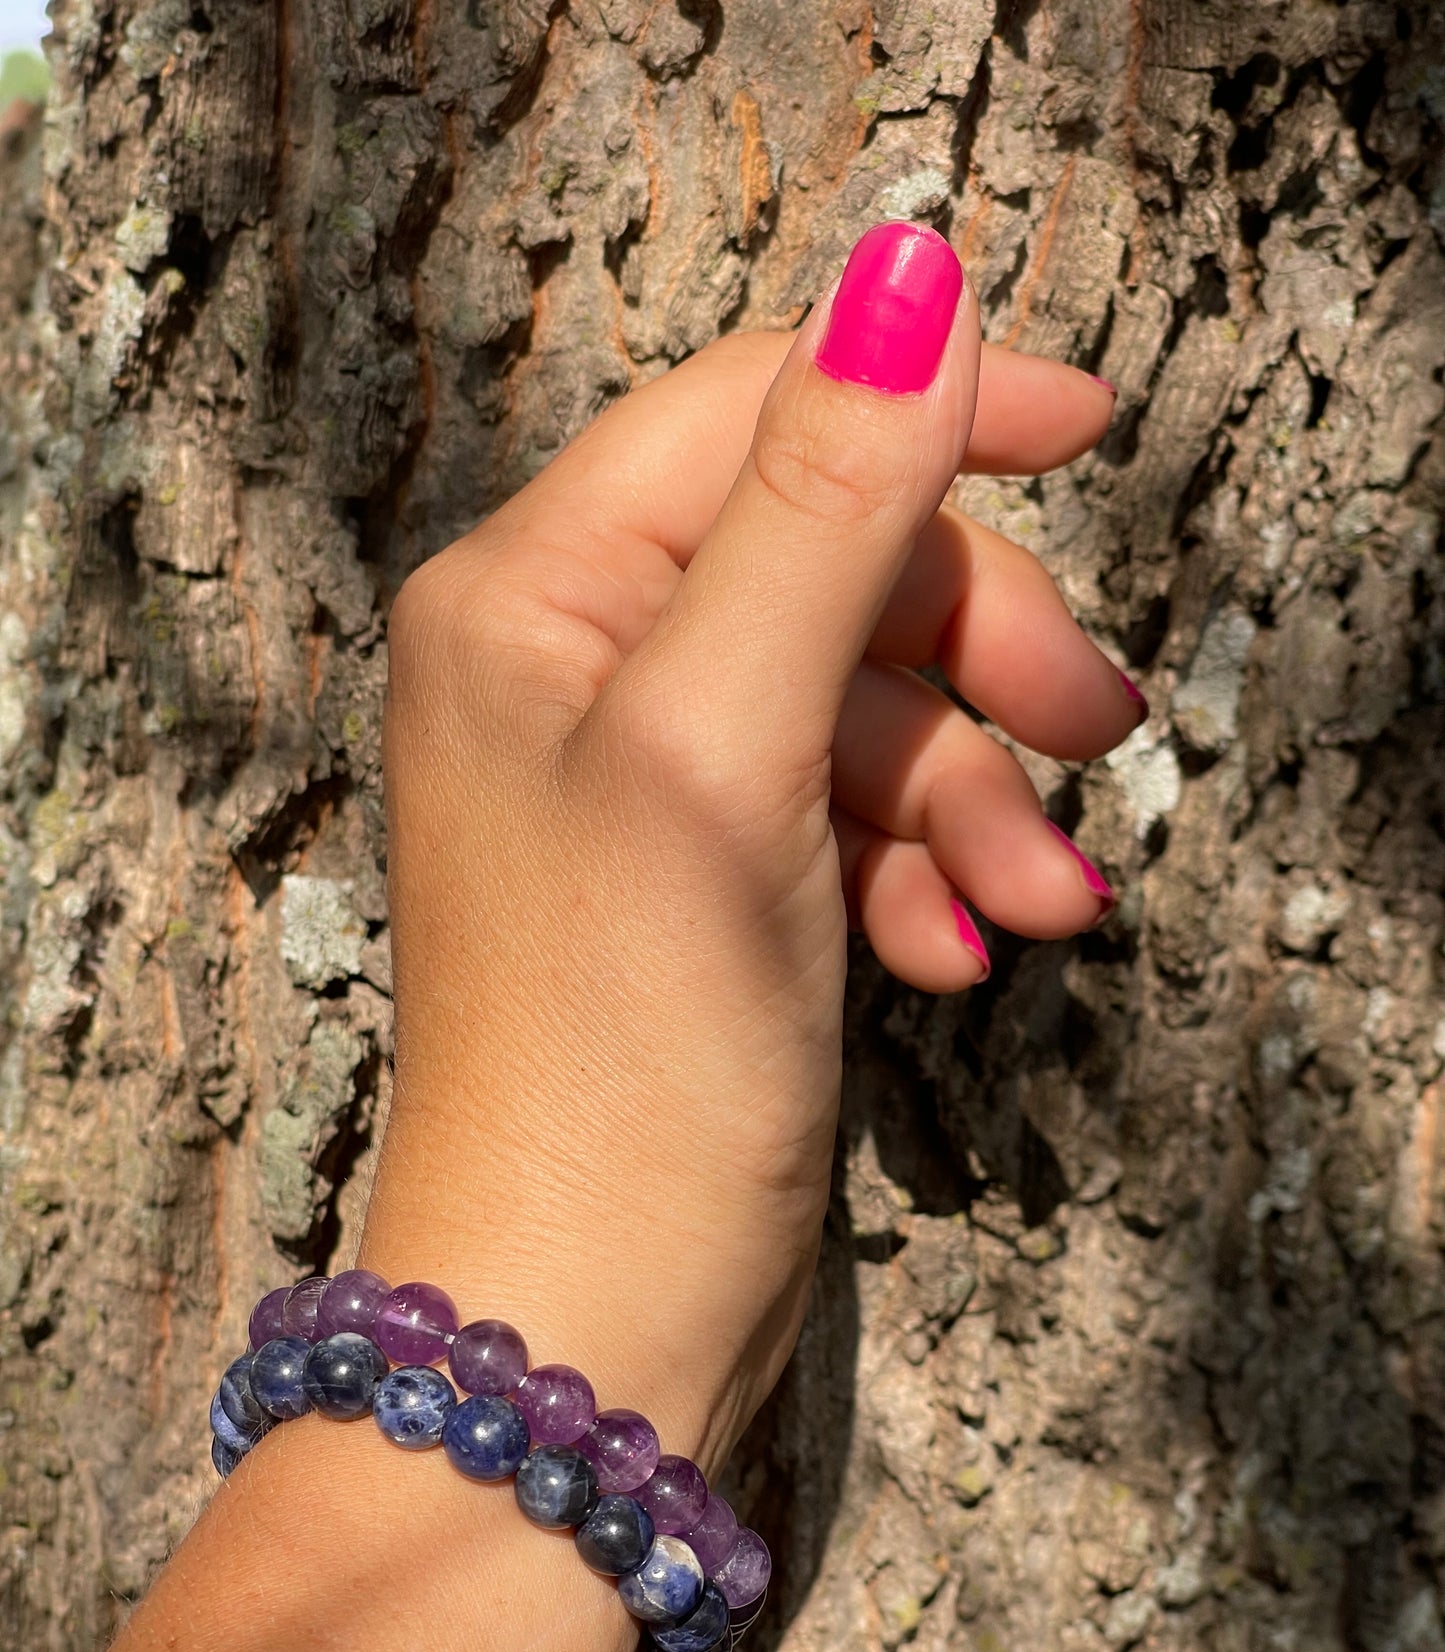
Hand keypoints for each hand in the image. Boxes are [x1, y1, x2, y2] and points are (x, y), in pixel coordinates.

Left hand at [364, 222, 1142, 1474]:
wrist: (585, 1319)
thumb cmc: (618, 1049)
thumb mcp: (721, 751)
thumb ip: (813, 508)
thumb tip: (911, 269)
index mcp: (532, 594)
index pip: (752, 411)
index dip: (922, 400)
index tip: (1088, 428)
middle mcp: (573, 667)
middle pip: (830, 559)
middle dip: (972, 647)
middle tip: (1093, 727)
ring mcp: (648, 781)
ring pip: (866, 701)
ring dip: (971, 792)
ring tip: (1031, 908)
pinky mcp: (712, 882)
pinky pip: (855, 813)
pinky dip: (927, 868)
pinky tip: (955, 955)